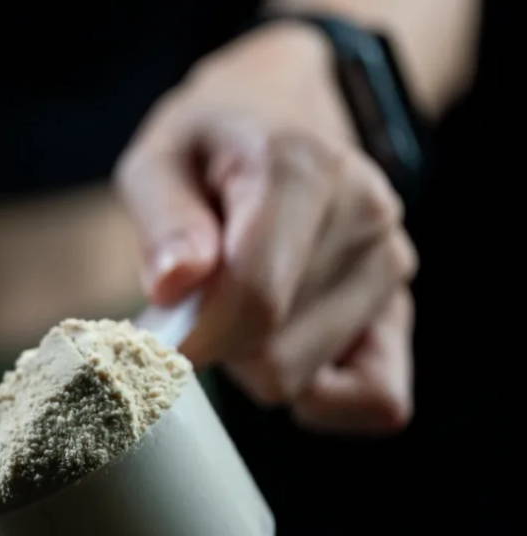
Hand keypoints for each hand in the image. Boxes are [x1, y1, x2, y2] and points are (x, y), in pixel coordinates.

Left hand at [117, 22, 416, 432]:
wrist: (284, 112)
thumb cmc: (210, 146)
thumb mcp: (159, 159)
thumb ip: (164, 221)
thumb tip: (177, 288)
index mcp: (301, 169)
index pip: (255, 301)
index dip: (195, 338)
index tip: (156, 337)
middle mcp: (365, 217)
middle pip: (274, 357)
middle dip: (219, 345)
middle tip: (201, 298)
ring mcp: (391, 265)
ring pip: (303, 379)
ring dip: (254, 360)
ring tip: (243, 300)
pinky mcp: (402, 309)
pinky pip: (377, 400)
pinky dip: (321, 395)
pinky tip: (283, 348)